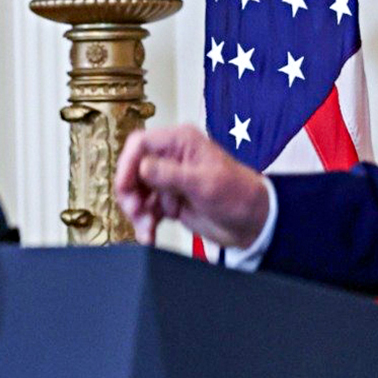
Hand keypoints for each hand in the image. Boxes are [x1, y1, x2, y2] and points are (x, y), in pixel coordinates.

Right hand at [114, 123, 270, 247]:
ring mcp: (169, 180)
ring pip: (137, 192)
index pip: (140, 144)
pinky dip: (144, 223)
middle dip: (131, 192)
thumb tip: (142, 167)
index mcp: (180, 142)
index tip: (124, 186)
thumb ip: (170, 174)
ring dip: (137, 211)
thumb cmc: (238, 194)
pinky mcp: (169, 201)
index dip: (127, 164)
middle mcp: (171, 158)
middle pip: (133, 169)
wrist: (253, 223)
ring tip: (146, 228)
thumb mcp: (204, 183)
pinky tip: (149, 235)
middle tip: (136, 211)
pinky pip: (146, 210)